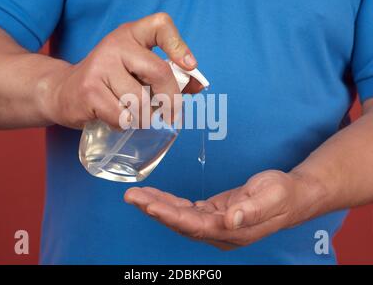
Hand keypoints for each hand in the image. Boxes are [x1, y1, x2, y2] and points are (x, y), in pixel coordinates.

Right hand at [44, 12, 202, 128]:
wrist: (64, 91)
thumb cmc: (110, 82)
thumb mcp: (137, 71)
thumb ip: (168, 76)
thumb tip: (198, 85)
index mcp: (131, 34)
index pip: (160, 24)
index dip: (179, 45)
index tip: (190, 66)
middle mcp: (116, 45)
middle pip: (159, 72)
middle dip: (170, 100)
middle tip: (171, 114)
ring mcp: (100, 66)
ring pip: (141, 102)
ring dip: (144, 117)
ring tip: (132, 113)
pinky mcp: (89, 89)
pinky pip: (123, 117)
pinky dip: (125, 124)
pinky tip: (116, 117)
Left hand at [124, 170, 323, 249]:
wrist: (292, 195)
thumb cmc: (284, 194)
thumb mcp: (272, 196)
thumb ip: (251, 211)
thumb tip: (229, 220)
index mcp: (233, 231)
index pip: (195, 226)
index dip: (172, 217)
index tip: (150, 206)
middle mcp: (220, 232)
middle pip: (181, 224)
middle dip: (155, 210)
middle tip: (132, 196)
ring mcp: (215, 224)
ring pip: (180, 217)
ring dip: (158, 206)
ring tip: (137, 195)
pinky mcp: (213, 213)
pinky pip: (186, 210)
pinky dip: (170, 203)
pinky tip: (156, 196)